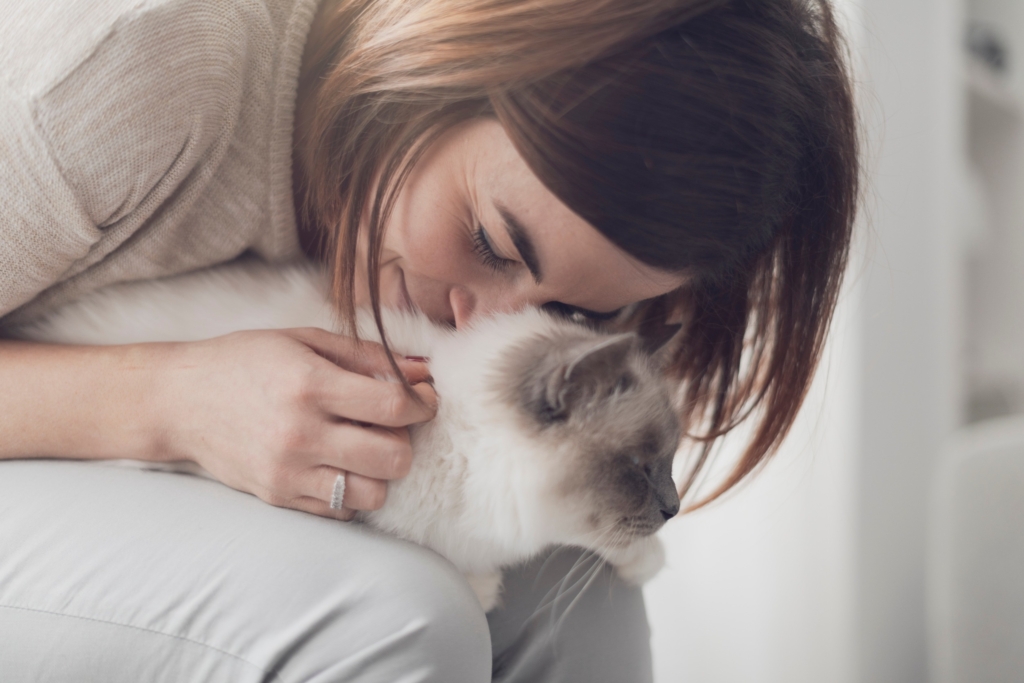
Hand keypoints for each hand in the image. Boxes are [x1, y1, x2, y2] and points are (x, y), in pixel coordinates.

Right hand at [153, 327, 435, 519]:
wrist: (179, 400)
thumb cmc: (246, 361)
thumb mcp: (305, 340)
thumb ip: (368, 355)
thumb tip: (424, 370)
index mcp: (309, 385)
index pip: (394, 406)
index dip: (423, 403)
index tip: (423, 398)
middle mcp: (300, 433)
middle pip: (393, 458)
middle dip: (407, 440)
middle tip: (393, 425)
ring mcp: (288, 471)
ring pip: (373, 494)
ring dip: (382, 473)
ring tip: (366, 448)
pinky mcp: (277, 497)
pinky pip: (340, 510)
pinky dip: (351, 491)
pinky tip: (339, 464)